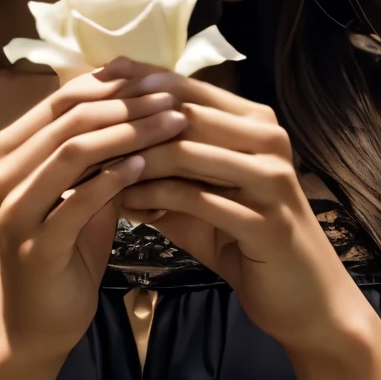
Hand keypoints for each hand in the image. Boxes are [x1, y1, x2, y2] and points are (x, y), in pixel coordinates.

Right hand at [0, 59, 187, 360]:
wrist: (42, 318)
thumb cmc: (69, 246)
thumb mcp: (84, 188)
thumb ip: (101, 148)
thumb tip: (145, 99)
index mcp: (12, 148)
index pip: (64, 98)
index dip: (113, 84)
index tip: (159, 79)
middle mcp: (4, 171)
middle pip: (71, 118)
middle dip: (128, 104)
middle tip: (173, 99)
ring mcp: (15, 207)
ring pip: (74, 151)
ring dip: (128, 133)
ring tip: (171, 125)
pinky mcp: (34, 243)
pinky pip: (77, 200)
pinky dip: (114, 178)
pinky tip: (147, 165)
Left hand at [106, 61, 372, 356]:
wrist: (302, 297)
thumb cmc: (245, 241)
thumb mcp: (201, 197)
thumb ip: (162, 169)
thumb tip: (102, 140)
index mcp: (255, 122)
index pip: (188, 87)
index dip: (138, 82)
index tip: (90, 85)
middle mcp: (269, 139)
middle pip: (184, 113)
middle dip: (128, 121)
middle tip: (79, 133)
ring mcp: (271, 178)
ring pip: (187, 151)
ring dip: (135, 160)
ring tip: (94, 171)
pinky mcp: (266, 220)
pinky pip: (196, 199)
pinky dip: (154, 199)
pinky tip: (124, 205)